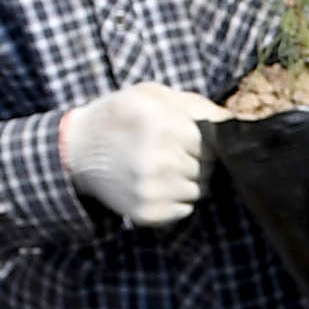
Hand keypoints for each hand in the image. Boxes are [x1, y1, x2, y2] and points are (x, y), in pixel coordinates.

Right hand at [60, 82, 211, 227]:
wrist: (75, 151)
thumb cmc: (120, 117)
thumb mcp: (152, 95)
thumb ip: (196, 104)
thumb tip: (233, 123)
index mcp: (161, 125)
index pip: (213, 141)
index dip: (202, 139)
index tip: (184, 136)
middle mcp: (158, 160)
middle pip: (209, 166)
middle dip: (198, 159)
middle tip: (171, 152)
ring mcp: (152, 190)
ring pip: (200, 189)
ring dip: (189, 179)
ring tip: (161, 167)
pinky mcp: (148, 213)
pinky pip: (186, 209)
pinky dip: (177, 199)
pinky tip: (155, 185)